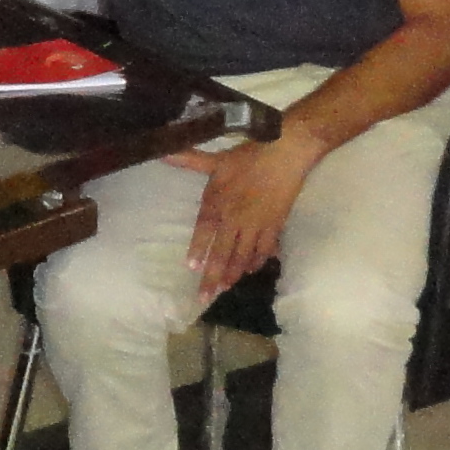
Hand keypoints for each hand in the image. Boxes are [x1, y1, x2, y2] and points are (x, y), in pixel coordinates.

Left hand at [168, 132, 314, 298]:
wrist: (285, 153)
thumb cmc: (249, 155)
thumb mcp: (216, 158)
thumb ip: (189, 159)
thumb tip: (164, 152)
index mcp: (218, 201)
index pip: (204, 231)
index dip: (198, 250)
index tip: (192, 268)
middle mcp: (234, 218)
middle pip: (222, 252)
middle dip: (213, 276)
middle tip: (204, 297)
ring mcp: (255, 224)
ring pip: (242, 256)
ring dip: (233, 274)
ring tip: (225, 288)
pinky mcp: (274, 225)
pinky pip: (263, 250)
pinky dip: (257, 261)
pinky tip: (251, 270)